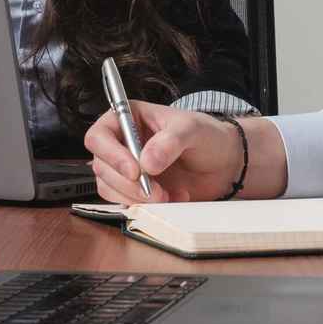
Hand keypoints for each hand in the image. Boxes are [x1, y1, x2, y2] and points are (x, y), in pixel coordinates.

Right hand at [84, 102, 243, 203]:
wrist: (223, 163)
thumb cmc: (207, 136)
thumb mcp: (192, 129)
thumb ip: (170, 141)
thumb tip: (146, 162)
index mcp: (129, 117)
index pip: (99, 135)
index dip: (111, 155)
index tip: (135, 171)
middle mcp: (122, 142)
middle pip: (101, 166)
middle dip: (128, 183)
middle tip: (157, 191)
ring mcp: (126, 167)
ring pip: (109, 187)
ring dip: (136, 197)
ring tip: (168, 195)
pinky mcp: (134, 190)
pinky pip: (124, 202)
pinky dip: (145, 206)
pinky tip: (172, 198)